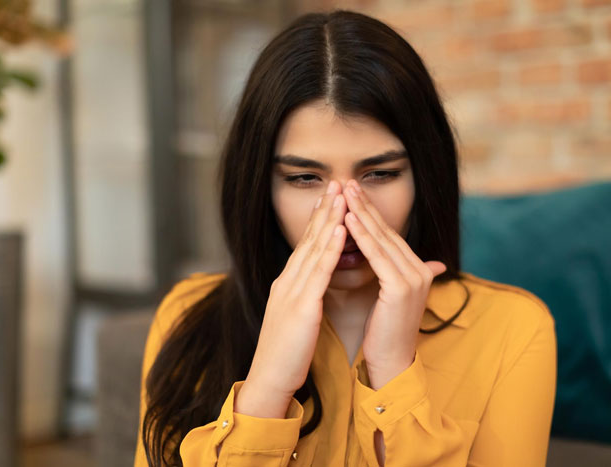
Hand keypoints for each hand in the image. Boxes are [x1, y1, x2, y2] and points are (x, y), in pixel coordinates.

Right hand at [242, 180, 347, 401]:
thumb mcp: (295, 317)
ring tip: (341, 195)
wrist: (269, 378)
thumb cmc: (285, 352)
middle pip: (308, 239)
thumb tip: (316, 285)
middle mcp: (287, 282)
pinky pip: (318, 274)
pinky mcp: (301, 308)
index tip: (331, 198)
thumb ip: (305, 297)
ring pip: (313, 249)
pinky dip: (329, 250)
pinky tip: (339, 231)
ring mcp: (292, 293)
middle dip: (324, 209)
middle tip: (336, 182)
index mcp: (287, 284)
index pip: (306, 245)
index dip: (319, 220)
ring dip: (328, 220)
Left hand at [343, 179, 446, 388]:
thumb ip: (401, 273)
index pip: (389, 234)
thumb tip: (431, 263)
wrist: (390, 362)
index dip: (370, 213)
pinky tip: (347, 220)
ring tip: (345, 193)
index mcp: (415, 269)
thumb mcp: (394, 297)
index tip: (352, 193)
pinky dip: (361, 236)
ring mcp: (412, 277)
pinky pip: (377, 255)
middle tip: (347, 182)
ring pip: (381, 239)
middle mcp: (419, 269)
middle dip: (365, 206)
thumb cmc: (385, 331)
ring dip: (361, 213)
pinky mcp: (401, 287)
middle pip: (386, 231)